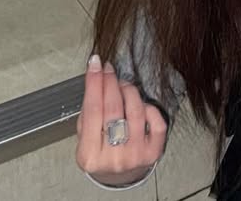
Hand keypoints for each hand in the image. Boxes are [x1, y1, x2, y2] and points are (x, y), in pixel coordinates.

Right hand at [75, 55, 166, 186]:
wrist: (118, 176)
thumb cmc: (100, 154)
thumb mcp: (85, 138)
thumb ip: (88, 113)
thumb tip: (97, 80)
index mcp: (90, 155)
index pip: (92, 110)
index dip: (94, 83)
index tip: (95, 64)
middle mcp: (113, 157)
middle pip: (113, 109)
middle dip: (110, 83)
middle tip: (109, 70)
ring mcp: (135, 155)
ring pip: (135, 111)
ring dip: (129, 91)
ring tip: (123, 84)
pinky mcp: (154, 152)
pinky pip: (155, 121)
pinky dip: (148, 108)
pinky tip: (140, 103)